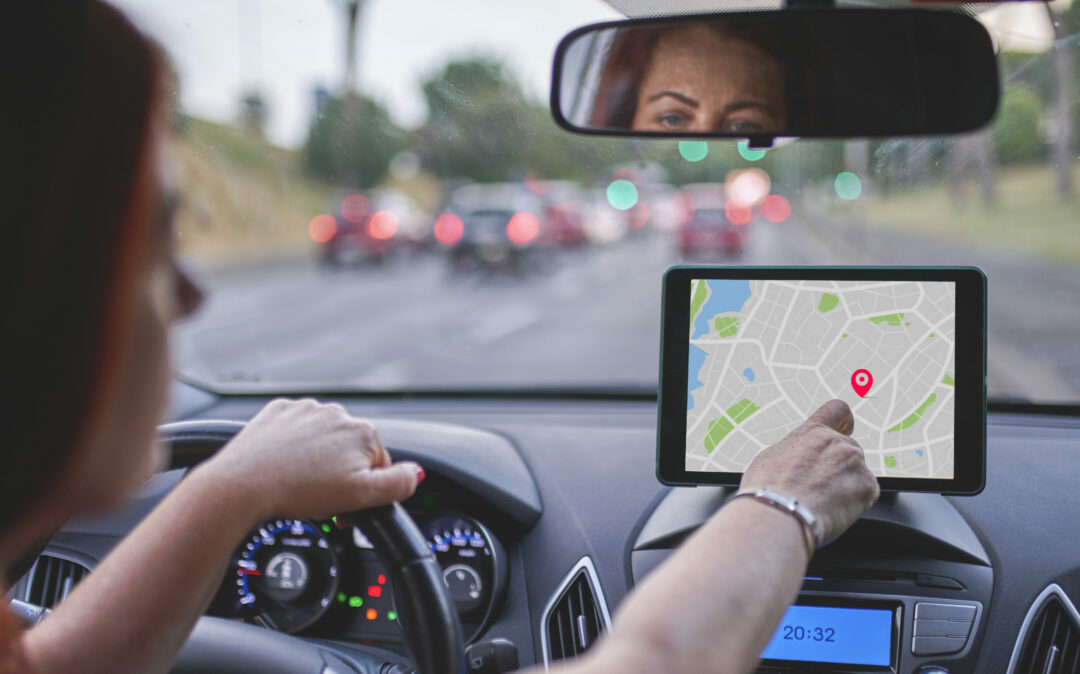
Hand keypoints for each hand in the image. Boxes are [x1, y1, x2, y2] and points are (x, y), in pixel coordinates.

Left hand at [201, 398, 422, 522]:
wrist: (241, 485)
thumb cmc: (297, 491)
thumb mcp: (360, 497)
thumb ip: (398, 485)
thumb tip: (417, 474)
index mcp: (363, 432)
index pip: (378, 465)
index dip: (364, 490)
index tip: (345, 507)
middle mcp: (337, 413)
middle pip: (350, 452)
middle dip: (341, 474)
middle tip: (320, 500)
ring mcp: (305, 410)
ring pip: (323, 441)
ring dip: (318, 460)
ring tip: (298, 484)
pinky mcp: (277, 412)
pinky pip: (295, 431)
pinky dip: (292, 447)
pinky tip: (284, 466)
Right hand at [740, 399, 879, 544]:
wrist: (779, 514)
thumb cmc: (768, 490)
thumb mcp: (772, 457)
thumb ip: (795, 451)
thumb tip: (797, 458)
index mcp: (813, 432)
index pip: (837, 409)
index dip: (843, 420)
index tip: (843, 429)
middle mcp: (838, 443)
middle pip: (848, 449)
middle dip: (839, 465)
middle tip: (821, 487)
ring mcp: (855, 464)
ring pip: (857, 472)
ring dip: (846, 484)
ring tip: (823, 503)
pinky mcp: (867, 488)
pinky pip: (866, 493)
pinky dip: (854, 503)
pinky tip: (833, 511)